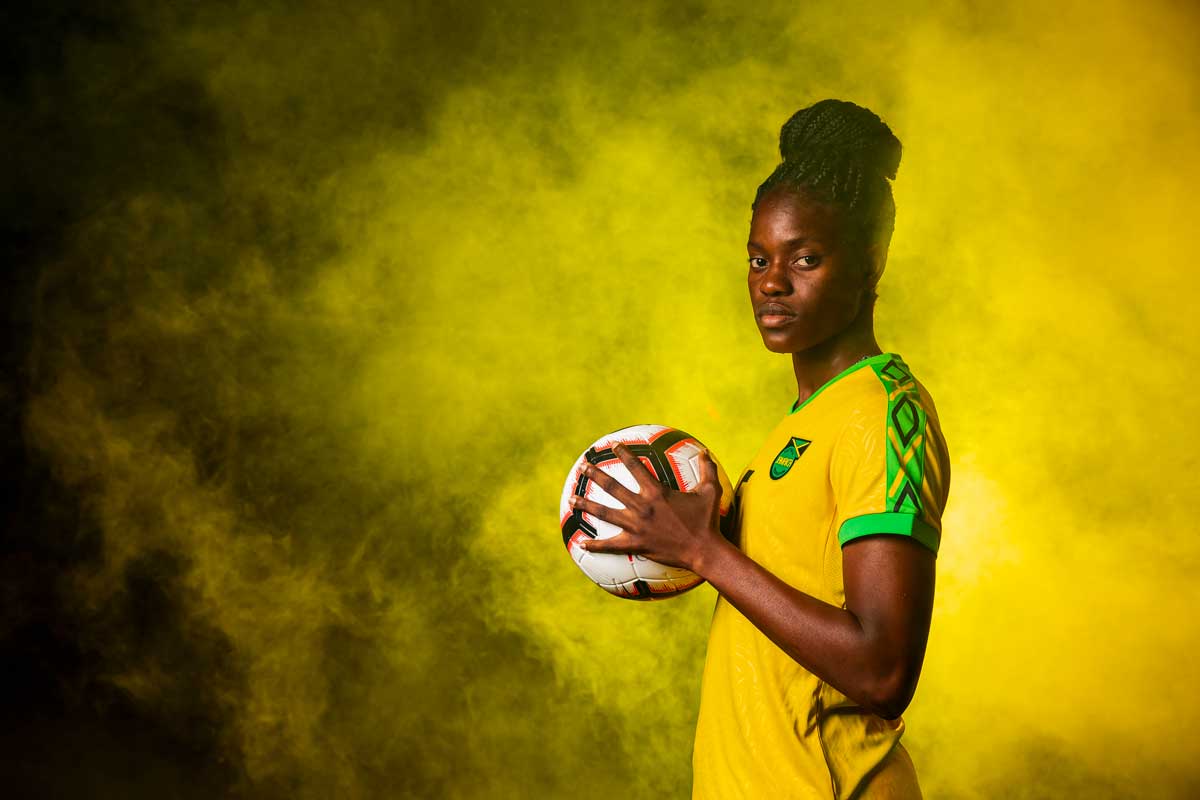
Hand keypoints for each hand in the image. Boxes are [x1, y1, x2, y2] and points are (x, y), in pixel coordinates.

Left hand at [570, 442, 725, 572]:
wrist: (703, 550)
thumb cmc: (706, 520)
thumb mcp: (710, 491)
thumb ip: (707, 469)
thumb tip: (705, 451)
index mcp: (656, 492)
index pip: (635, 467)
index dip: (624, 453)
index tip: (613, 445)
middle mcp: (642, 507)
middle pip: (612, 487)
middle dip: (595, 475)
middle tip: (583, 467)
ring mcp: (636, 526)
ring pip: (605, 514)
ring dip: (586, 505)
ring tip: (571, 500)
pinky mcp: (636, 544)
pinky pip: (611, 546)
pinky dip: (595, 545)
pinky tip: (581, 544)